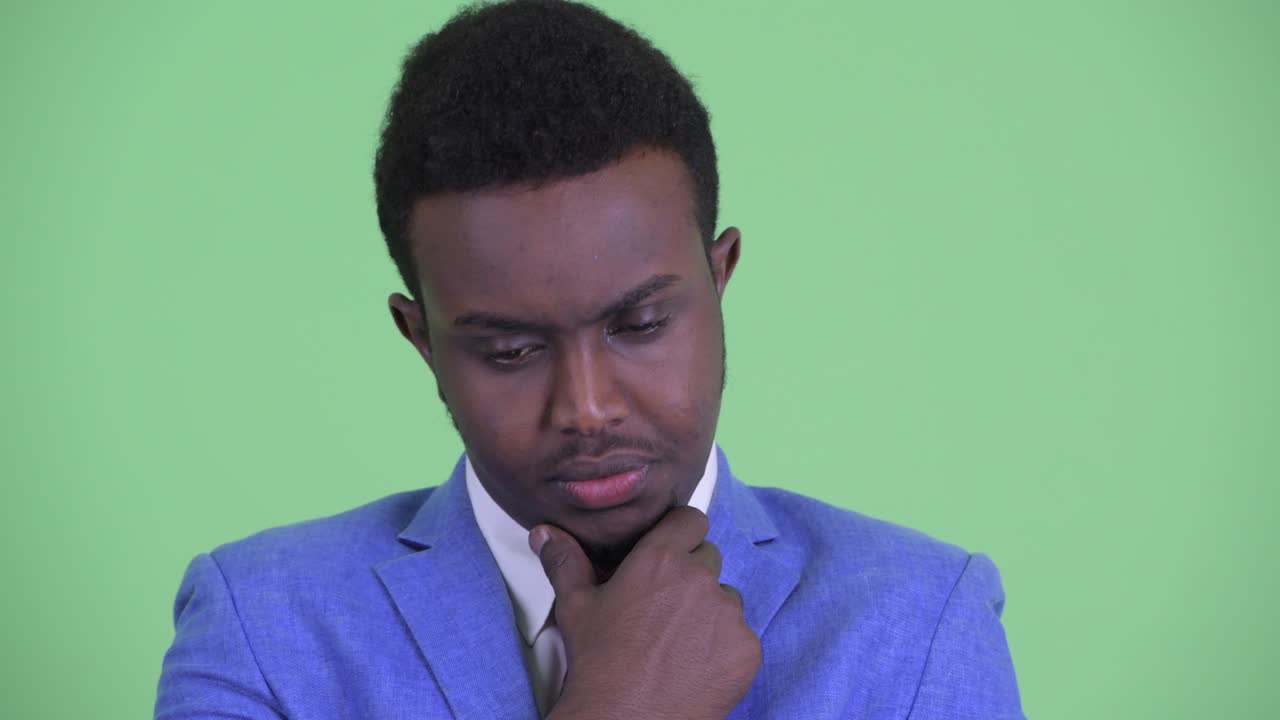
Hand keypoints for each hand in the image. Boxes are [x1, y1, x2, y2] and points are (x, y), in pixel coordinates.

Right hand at [532, 506, 761, 719]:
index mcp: (660, 559)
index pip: (690, 519)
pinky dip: (724, 648)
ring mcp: (728, 614)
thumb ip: (565, 561)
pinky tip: (696, 666)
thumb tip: (545, 533)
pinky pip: (742, 635)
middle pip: (708, 558)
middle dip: (691, 576)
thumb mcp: (575, 606)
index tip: (670, 552)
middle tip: (665, 608)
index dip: (680, 534)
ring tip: (679, 641)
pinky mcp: (747, 649)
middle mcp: (700, 578)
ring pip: (726, 598)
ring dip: (709, 612)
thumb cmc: (598, 663)